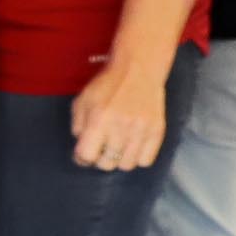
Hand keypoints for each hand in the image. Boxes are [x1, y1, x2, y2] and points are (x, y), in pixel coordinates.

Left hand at [70, 51, 169, 172]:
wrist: (137, 70)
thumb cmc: (107, 85)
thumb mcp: (82, 102)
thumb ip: (78, 127)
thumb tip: (81, 152)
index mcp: (99, 120)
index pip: (86, 156)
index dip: (82, 158)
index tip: (83, 154)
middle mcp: (120, 128)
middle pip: (106, 164)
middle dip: (99, 159)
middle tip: (101, 148)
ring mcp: (141, 131)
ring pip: (126, 165)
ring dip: (119, 159)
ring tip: (117, 146)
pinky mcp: (157, 131)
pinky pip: (145, 161)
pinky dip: (137, 158)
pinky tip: (132, 146)